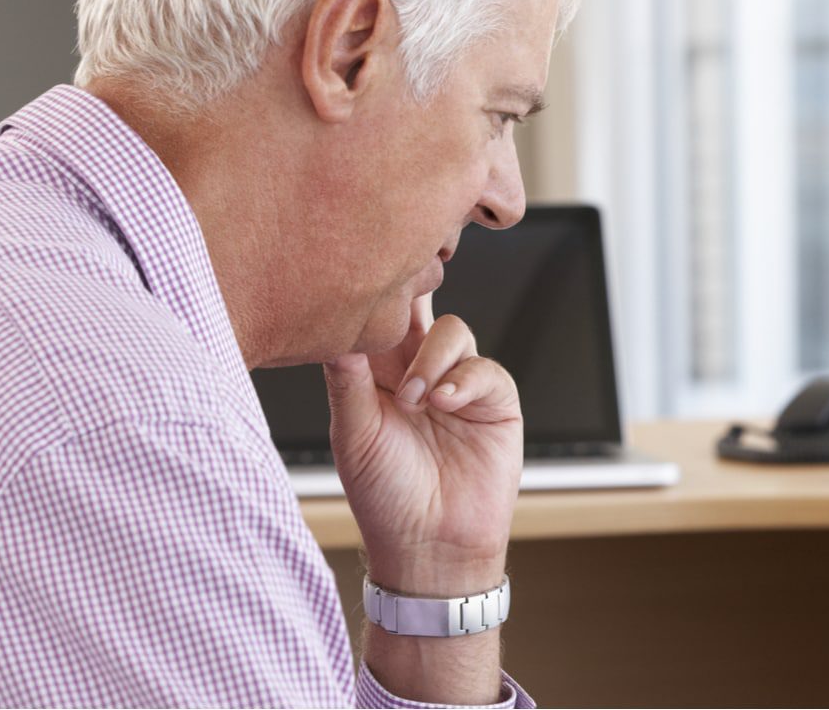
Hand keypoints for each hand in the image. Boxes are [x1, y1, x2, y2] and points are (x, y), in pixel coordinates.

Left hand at [322, 293, 521, 595]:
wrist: (431, 545)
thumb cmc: (385, 497)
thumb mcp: (353, 434)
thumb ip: (346, 379)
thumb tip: (334, 330)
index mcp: (375, 375)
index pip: (376, 319)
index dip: (374, 297)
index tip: (362, 283)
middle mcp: (416, 371)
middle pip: (418, 309)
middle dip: (412, 299)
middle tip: (399, 305)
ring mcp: (457, 383)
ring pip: (452, 330)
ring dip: (431, 358)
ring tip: (415, 399)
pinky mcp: (494, 400)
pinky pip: (484, 368)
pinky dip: (465, 379)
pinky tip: (445, 403)